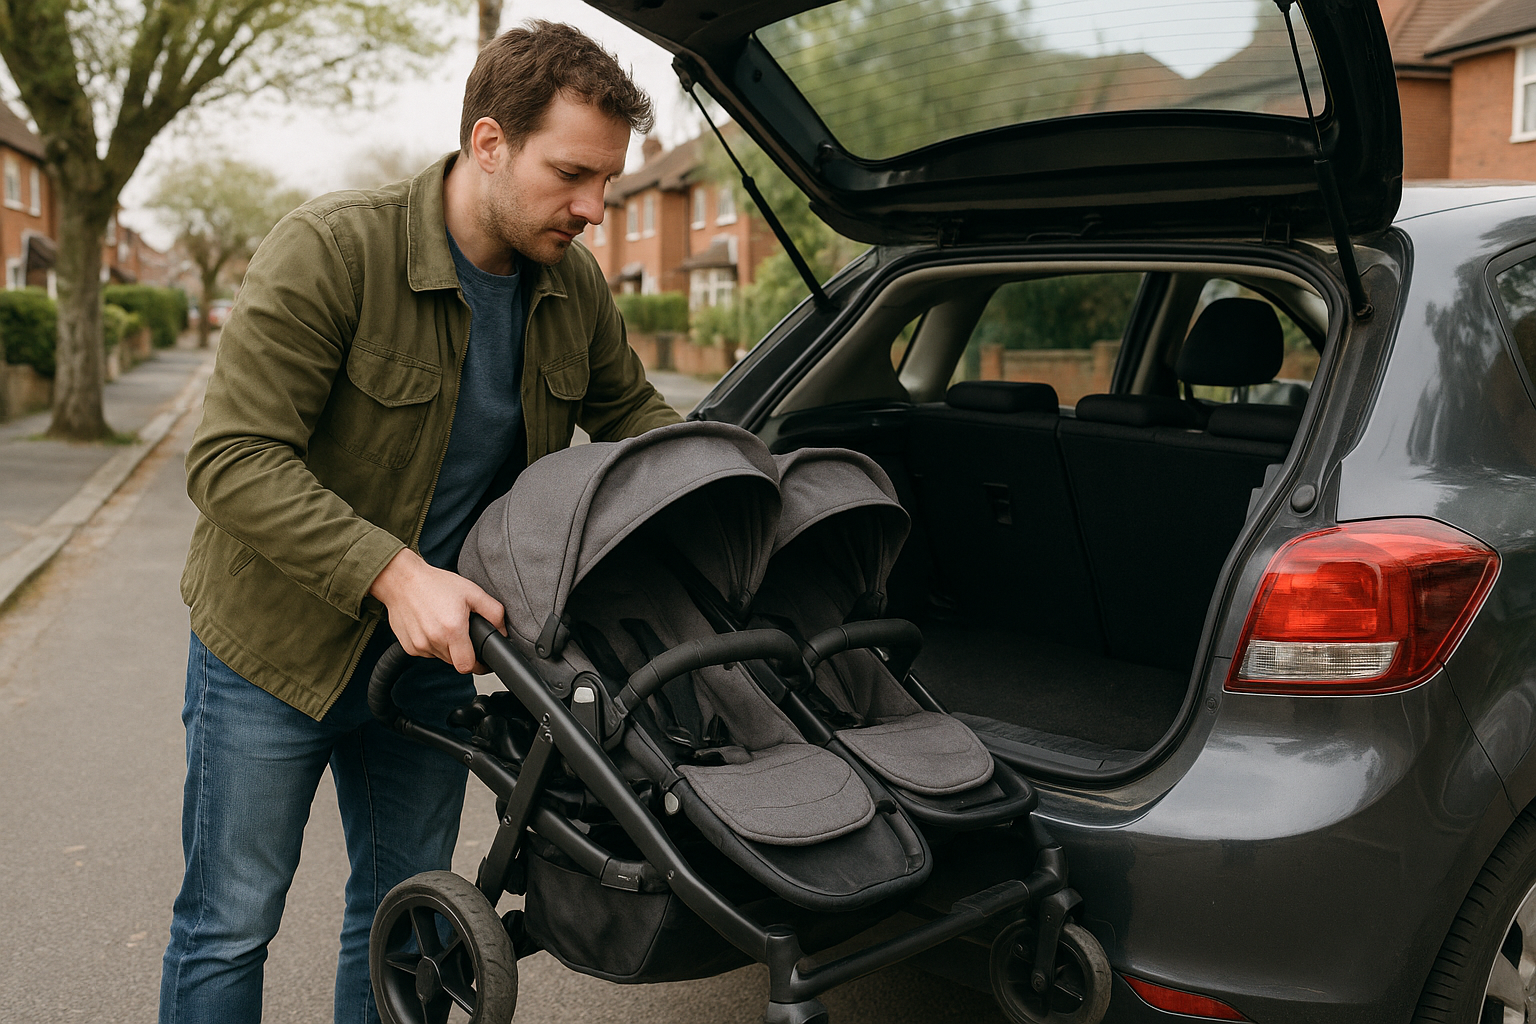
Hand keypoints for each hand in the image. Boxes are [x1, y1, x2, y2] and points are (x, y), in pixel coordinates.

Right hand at [368, 548, 505, 673]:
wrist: (400, 580)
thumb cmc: (434, 584)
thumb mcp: (472, 592)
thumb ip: (493, 613)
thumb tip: (503, 632)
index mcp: (452, 630)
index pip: (467, 666)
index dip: (477, 665)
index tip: (480, 659)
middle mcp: (434, 641)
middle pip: (455, 662)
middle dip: (462, 651)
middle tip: (461, 630)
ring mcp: (419, 645)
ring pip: (441, 657)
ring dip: (446, 647)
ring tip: (444, 624)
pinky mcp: (409, 646)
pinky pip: (427, 652)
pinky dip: (432, 644)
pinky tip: (431, 626)